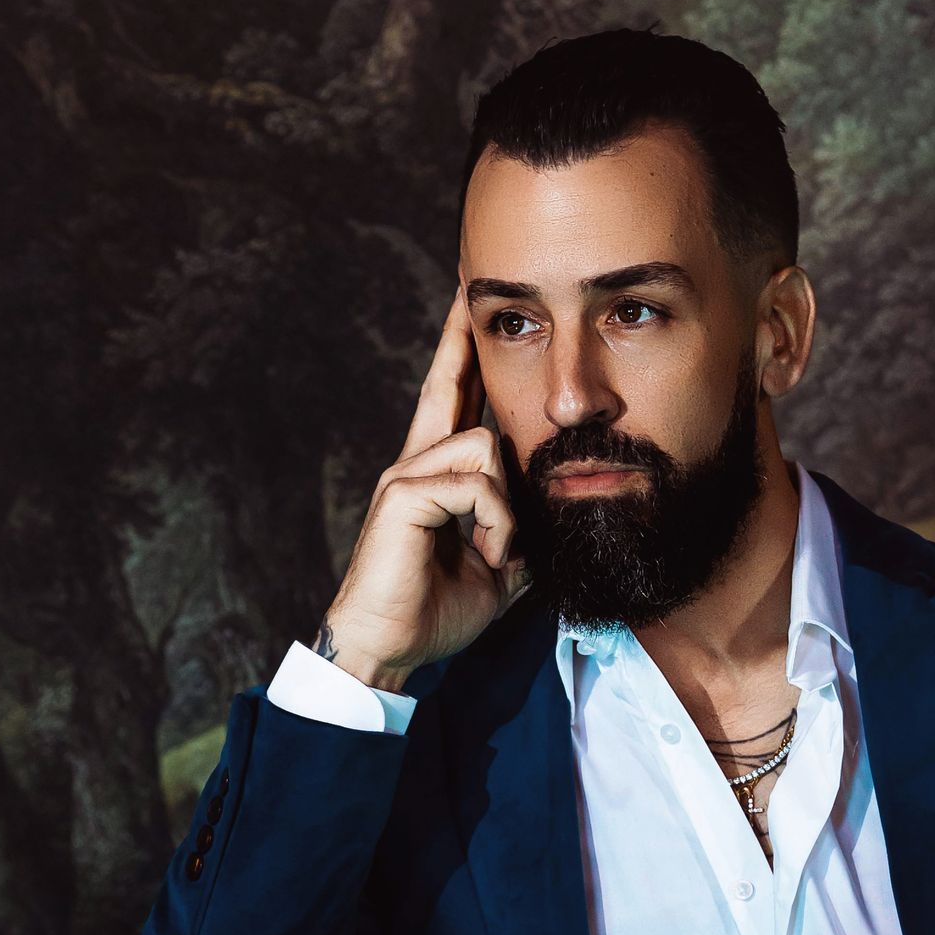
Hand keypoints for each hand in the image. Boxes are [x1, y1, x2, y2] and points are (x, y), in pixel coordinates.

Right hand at [316, 293, 529, 690]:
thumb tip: (543, 519)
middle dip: (460, 337)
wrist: (392, 649)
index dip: (461, 355)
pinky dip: (496, 527)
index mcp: (437, 476)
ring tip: (496, 553)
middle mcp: (416, 463)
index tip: (468, 310)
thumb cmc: (435, 613)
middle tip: (468, 285)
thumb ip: (517, 533)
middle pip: (447, 385)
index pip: (453, 401)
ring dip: (508, 510)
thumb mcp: (497, 568)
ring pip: (486, 448)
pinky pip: (476, 486)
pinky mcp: (404, 495)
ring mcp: (406, 475)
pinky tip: (485, 557)